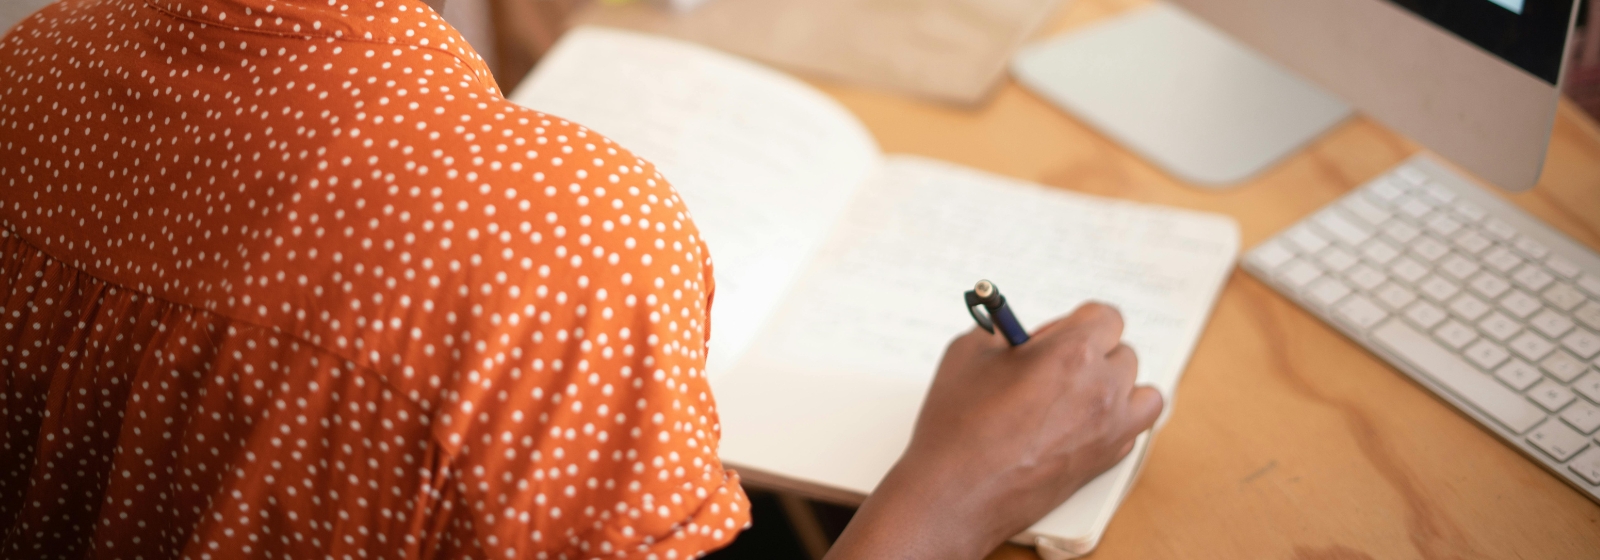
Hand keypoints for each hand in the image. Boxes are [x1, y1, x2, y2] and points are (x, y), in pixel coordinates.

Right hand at [826, 303, 1163, 559]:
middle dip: (1092, 354)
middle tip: (1053, 366)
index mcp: (1073, 352)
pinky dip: (1117, 422)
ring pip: (1143, 393)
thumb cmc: (958, 427)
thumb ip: (1002, 331)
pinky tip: (1081, 424)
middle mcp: (1101, 388)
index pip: (1106, 317)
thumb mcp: (968, 353)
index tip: (1055, 334)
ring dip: (1118, 387)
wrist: (956, 494)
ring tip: (1081, 394)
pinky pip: (1133, 430)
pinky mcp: (1106, 461)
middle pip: (1123, 353)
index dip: (1077, 322)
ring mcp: (1110, 428)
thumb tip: (1017, 332)